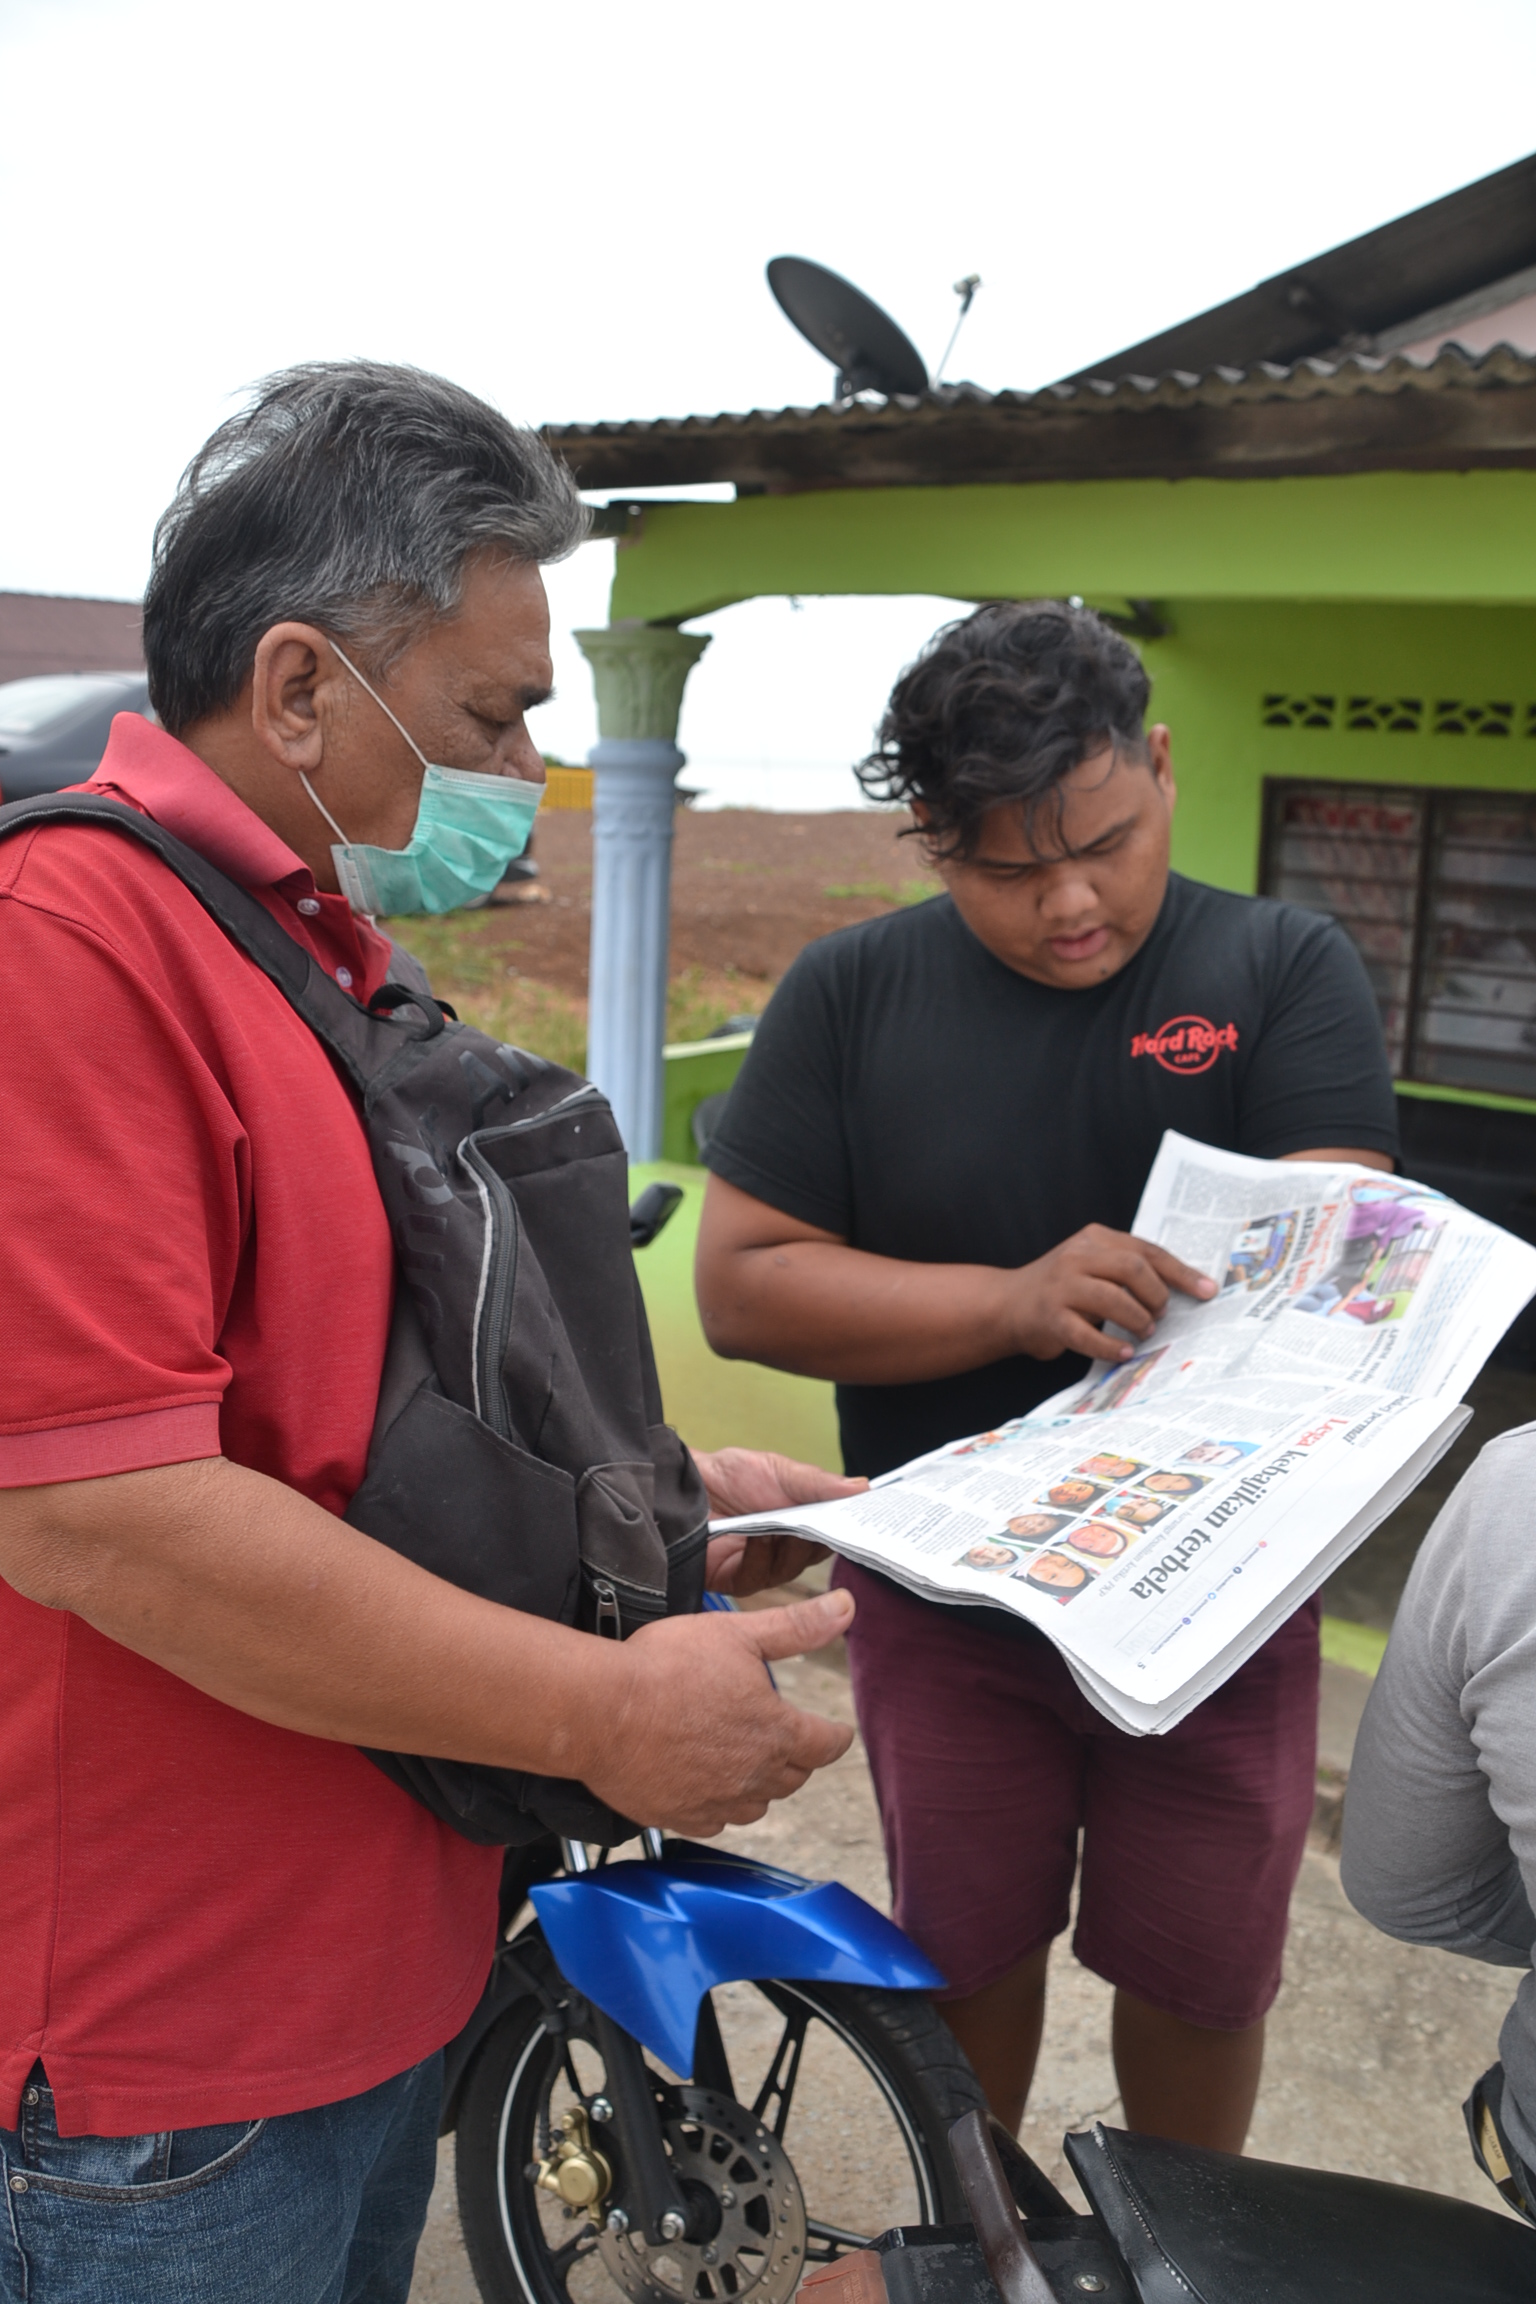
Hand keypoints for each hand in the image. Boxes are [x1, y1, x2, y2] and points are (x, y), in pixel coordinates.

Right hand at [586, 1590, 856, 1834]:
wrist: (600, 1711)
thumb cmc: (665, 1667)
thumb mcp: (738, 1633)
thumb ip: (797, 1627)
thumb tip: (846, 1608)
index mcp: (776, 1732)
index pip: (826, 1745)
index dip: (835, 1735)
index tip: (837, 1733)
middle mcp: (754, 1776)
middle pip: (794, 1777)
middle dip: (798, 1758)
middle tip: (790, 1741)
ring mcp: (717, 1802)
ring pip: (757, 1804)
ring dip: (761, 1785)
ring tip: (749, 1763)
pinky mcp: (680, 1816)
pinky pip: (715, 1820)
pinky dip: (720, 1805)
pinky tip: (708, 1786)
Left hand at [693, 1446, 866, 1595]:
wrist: (684, 1484)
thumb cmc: (729, 1475)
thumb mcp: (778, 1470)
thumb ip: (817, 1484)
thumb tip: (863, 1488)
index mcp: (801, 1520)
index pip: (834, 1534)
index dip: (847, 1532)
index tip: (859, 1525)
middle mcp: (786, 1546)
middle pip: (815, 1554)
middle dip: (816, 1539)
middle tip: (816, 1524)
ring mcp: (763, 1564)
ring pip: (790, 1569)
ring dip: (785, 1546)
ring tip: (774, 1525)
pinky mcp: (737, 1578)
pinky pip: (758, 1578)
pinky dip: (759, 1558)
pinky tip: (752, 1538)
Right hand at [1006, 1225, 1214, 1363]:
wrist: (1007, 1305)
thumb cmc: (1063, 1289)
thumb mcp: (1093, 1266)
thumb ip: (1127, 1269)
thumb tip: (1182, 1289)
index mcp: (1094, 1239)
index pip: (1146, 1251)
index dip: (1181, 1273)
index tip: (1207, 1291)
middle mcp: (1076, 1256)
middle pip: (1133, 1269)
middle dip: (1156, 1295)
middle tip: (1160, 1314)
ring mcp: (1061, 1286)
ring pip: (1113, 1299)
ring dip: (1137, 1319)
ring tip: (1143, 1331)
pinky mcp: (1050, 1317)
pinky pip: (1087, 1334)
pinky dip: (1110, 1345)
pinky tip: (1123, 1352)